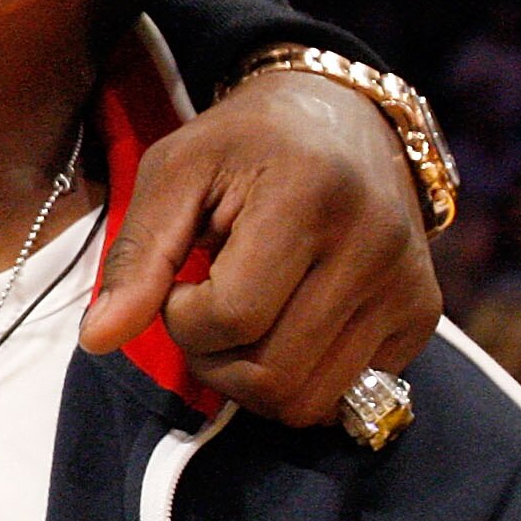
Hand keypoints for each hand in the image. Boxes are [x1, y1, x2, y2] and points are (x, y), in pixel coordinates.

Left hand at [79, 69, 441, 428]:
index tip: (182, 279)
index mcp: (310, 197)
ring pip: (308, 402)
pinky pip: (350, 398)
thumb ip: (136, 259)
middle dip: (214, 359)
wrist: (341, 117)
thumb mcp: (174, 175)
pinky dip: (301, 379)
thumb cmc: (242, 145)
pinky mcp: (423, 316)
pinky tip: (288, 324)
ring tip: (244, 320)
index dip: (182, 317)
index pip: (231, 318)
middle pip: (271, 376)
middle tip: (206, 308)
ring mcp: (408, 286)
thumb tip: (97, 340)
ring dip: (253, 380)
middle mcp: (375, 246)